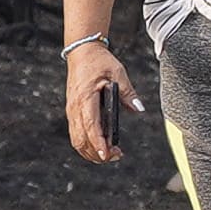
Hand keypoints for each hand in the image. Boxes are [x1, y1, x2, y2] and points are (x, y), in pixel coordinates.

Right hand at [66, 41, 146, 160]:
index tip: (106, 154)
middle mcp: (75, 107)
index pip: (91, 125)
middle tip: (116, 157)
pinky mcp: (72, 112)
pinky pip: (76, 133)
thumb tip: (138, 108)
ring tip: (110, 155)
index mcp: (85, 98)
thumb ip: (127, 92)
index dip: (98, 142)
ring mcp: (72, 111)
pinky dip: (86, 144)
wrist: (82, 52)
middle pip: (81, 138)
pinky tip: (100, 147)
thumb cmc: (99, 61)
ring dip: (91, 151)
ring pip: (77, 139)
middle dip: (96, 152)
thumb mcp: (118, 73)